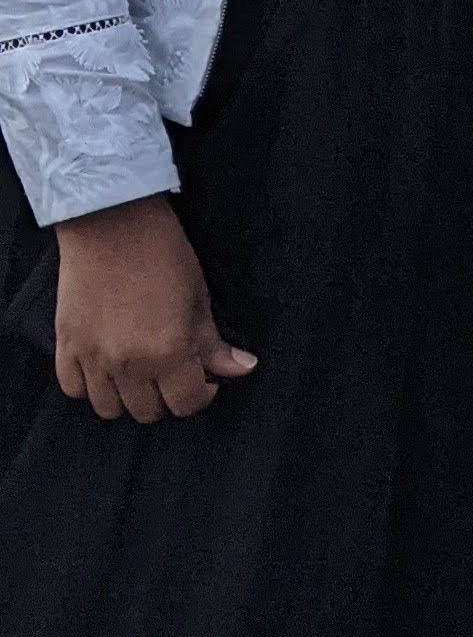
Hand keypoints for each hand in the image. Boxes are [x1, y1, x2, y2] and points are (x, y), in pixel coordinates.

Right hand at [53, 196, 258, 422]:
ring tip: (141, 373)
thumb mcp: (200, 299)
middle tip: (174, 374)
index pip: (186, 403)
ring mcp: (92, 358)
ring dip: (129, 397)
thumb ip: (214, 344)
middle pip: (147, 412)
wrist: (113, 225)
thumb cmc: (164, 256)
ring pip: (110, 408)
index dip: (201, 396)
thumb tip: (242, 368)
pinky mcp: (66, 347)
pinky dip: (91, 387)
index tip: (204, 380)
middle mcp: (128, 364)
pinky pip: (74, 390)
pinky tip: (108, 369)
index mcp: (168, 352)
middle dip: (167, 398)